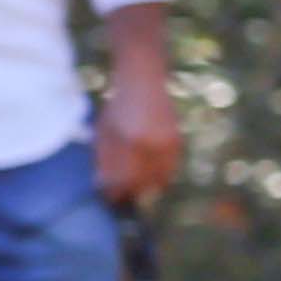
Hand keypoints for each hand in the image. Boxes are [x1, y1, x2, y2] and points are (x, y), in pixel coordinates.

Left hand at [94, 55, 182, 209]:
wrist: (143, 81)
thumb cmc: (118, 106)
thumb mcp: (104, 132)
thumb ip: (104, 160)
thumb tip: (104, 187)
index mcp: (127, 142)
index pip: (121, 181)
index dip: (114, 194)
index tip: (110, 199)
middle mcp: (149, 145)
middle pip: (140, 185)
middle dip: (130, 193)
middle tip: (122, 194)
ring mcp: (165, 144)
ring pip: (158, 181)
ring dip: (146, 186)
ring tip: (136, 182)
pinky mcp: (176, 142)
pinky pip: (169, 170)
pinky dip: (160, 175)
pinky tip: (150, 171)